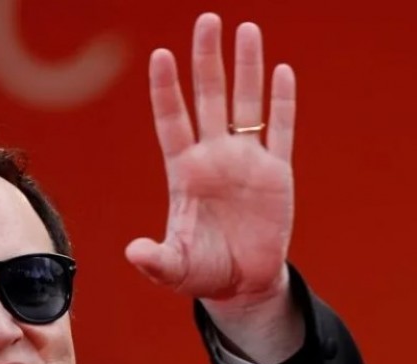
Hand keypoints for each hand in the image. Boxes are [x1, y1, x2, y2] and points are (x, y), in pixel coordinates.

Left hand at [126, 14, 295, 309]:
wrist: (243, 284)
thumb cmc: (203, 273)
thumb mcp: (175, 269)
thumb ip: (156, 260)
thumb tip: (134, 253)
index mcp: (184, 173)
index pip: (172, 121)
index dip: (167, 90)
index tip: (161, 56)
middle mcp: (214, 158)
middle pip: (210, 98)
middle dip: (208, 60)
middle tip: (208, 20)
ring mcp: (246, 161)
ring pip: (247, 104)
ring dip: (247, 68)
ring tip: (247, 29)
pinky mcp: (276, 174)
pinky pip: (280, 130)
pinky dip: (282, 103)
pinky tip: (282, 71)